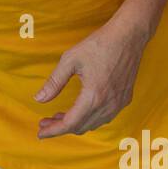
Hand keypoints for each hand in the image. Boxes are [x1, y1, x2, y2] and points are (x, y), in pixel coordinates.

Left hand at [33, 16, 151, 138]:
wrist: (129, 36)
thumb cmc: (99, 44)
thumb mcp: (70, 60)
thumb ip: (54, 82)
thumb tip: (38, 99)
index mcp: (93, 96)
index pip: (70, 123)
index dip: (53, 131)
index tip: (39, 133)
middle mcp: (108, 104)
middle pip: (80, 127)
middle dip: (60, 127)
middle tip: (44, 121)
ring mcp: (119, 103)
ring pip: (93, 124)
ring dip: (75, 123)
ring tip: (58, 116)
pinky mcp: (125, 99)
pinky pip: (104, 117)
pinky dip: (89, 118)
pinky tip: (79, 109)